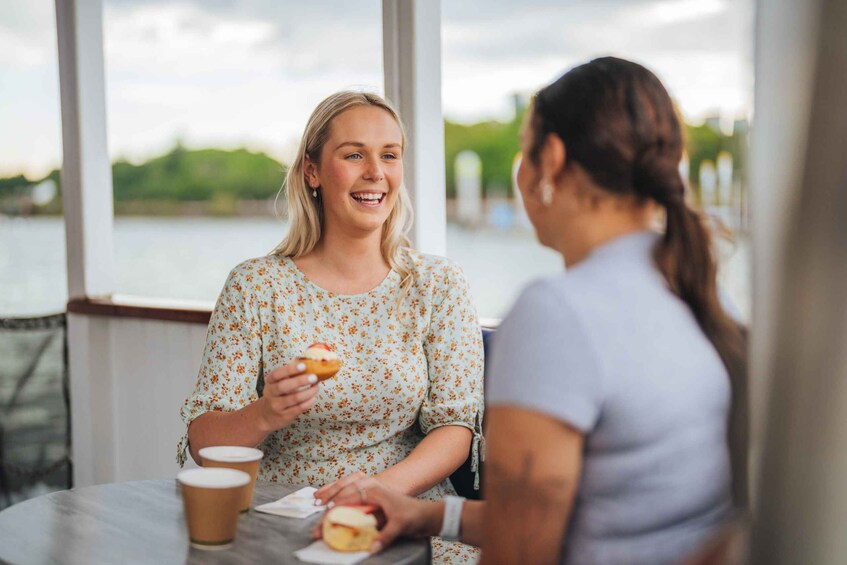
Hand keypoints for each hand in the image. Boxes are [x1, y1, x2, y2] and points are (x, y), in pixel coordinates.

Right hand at [258, 360, 319, 431]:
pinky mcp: (284, 416)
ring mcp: (277, 406)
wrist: (265, 416)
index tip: (303, 366)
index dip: (289, 369)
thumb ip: (290, 375)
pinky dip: (308, 402)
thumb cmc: (277, 395)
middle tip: (314, 377)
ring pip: (294, 398)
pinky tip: (313, 398)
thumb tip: (309, 364)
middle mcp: (271, 393)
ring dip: (308, 392)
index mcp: (270, 382)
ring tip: (316, 387)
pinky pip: (298, 408)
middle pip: (283, 386)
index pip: (277, 374)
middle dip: (300, 381)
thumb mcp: (278, 383)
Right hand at [312, 478, 441, 553]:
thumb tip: (372, 548)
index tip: (324, 520)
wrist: (426, 514)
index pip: (350, 497)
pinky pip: (350, 497)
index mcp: (374, 491)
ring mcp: (370, 494)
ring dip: (330, 498)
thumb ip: (386, 536)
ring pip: (344, 491)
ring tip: (315, 505)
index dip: (335, 509)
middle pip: (344, 495)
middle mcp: (370, 489)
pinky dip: (337, 498)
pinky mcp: (371, 502)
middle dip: (328, 507)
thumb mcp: (400, 525)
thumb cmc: (414, 515)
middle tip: (316, 525)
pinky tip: (328, 502)